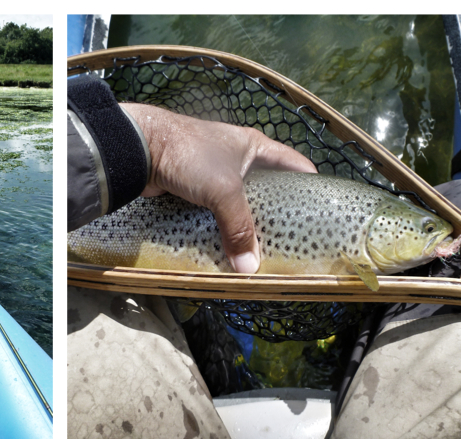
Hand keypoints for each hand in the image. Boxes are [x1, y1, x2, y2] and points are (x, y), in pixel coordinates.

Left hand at [121, 104, 317, 273]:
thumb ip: (239, 228)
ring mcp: (215, 177)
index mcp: (255, 149)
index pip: (294, 167)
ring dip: (244, 229)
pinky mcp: (194, 193)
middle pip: (266, 193)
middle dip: (273, 218)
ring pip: (238, 208)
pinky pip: (214, 216)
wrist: (140, 149)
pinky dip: (220, 232)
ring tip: (258, 255)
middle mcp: (238, 161)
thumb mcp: (224, 191)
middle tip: (286, 246)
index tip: (320, 214)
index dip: (309, 188)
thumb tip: (250, 267)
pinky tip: (226, 251)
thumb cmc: (189, 155)